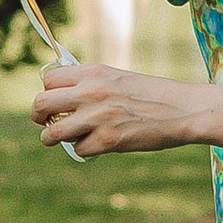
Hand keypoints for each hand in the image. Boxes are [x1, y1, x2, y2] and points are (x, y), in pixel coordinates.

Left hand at [31, 61, 193, 158]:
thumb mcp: (119, 77)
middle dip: (38, 116)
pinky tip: (94, 145)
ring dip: (51, 138)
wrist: (183, 109)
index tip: (54, 101)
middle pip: (41, 103)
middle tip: (45, 123)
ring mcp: (97, 117)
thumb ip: (92, 83)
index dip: (47, 92)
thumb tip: (66, 95)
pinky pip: (78, 149)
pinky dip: (83, 150)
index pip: (49, 79)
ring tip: (56, 140)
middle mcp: (91, 92)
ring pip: (52, 133)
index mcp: (94, 72)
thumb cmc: (153, 94)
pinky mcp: (107, 141)